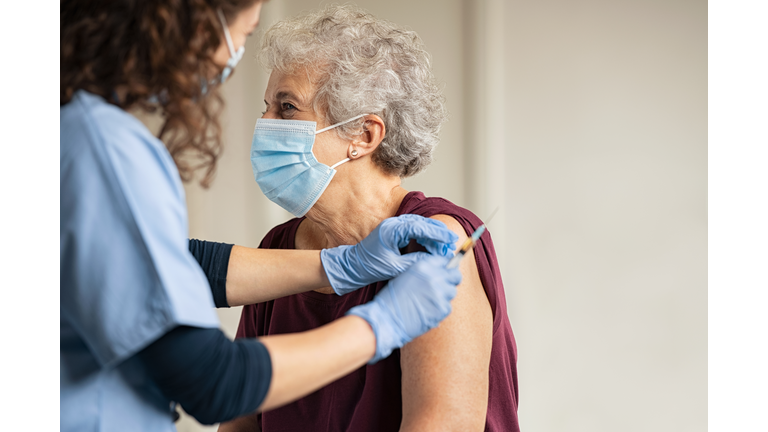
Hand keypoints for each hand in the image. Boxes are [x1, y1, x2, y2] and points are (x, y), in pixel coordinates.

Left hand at [321, 214, 458, 294]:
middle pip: (422, 223)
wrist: (353, 266)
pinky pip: (413, 230)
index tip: (450, 239)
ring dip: (432, 235)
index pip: (420, 227)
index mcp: (391, 230)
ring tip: (444, 246)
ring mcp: (393, 226)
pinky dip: (424, 237)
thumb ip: (415, 262)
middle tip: (451, 243)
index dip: (437, 233)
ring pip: (419, 226)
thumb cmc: (370, 267)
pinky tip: (432, 246)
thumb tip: (434, 260)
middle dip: (438, 233)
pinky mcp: (394, 231)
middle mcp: (393, 224)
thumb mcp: (395, 267)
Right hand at [346, 255, 461, 362]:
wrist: (387, 318)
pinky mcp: (443, 309)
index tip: (445, 273)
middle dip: (451, 280)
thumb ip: (424, 272)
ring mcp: (440, 293)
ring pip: (452, 292)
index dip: (445, 268)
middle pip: (455, 275)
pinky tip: (427, 311)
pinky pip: (448, 307)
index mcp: (423, 266)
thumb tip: (439, 272)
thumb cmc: (392, 299)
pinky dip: (440, 310)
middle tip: (443, 287)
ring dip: (444, 296)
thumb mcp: (406, 276)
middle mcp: (434, 277)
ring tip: (429, 302)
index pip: (445, 261)